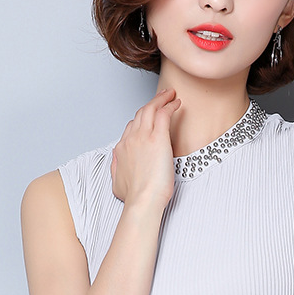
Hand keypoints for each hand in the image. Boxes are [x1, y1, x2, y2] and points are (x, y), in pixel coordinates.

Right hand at [110, 88, 180, 208]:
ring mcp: (143, 137)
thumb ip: (117, 168)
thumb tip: (117, 162)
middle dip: (151, 103)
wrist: (143, 200)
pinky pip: (163, 113)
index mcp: (122, 148)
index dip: (142, 119)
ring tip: (169, 94)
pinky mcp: (158, 138)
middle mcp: (131, 139)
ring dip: (161, 99)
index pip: (131, 127)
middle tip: (161, 97)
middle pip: (140, 113)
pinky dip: (169, 104)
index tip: (150, 117)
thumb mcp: (117, 182)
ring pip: (150, 108)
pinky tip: (176, 102)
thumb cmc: (135, 196)